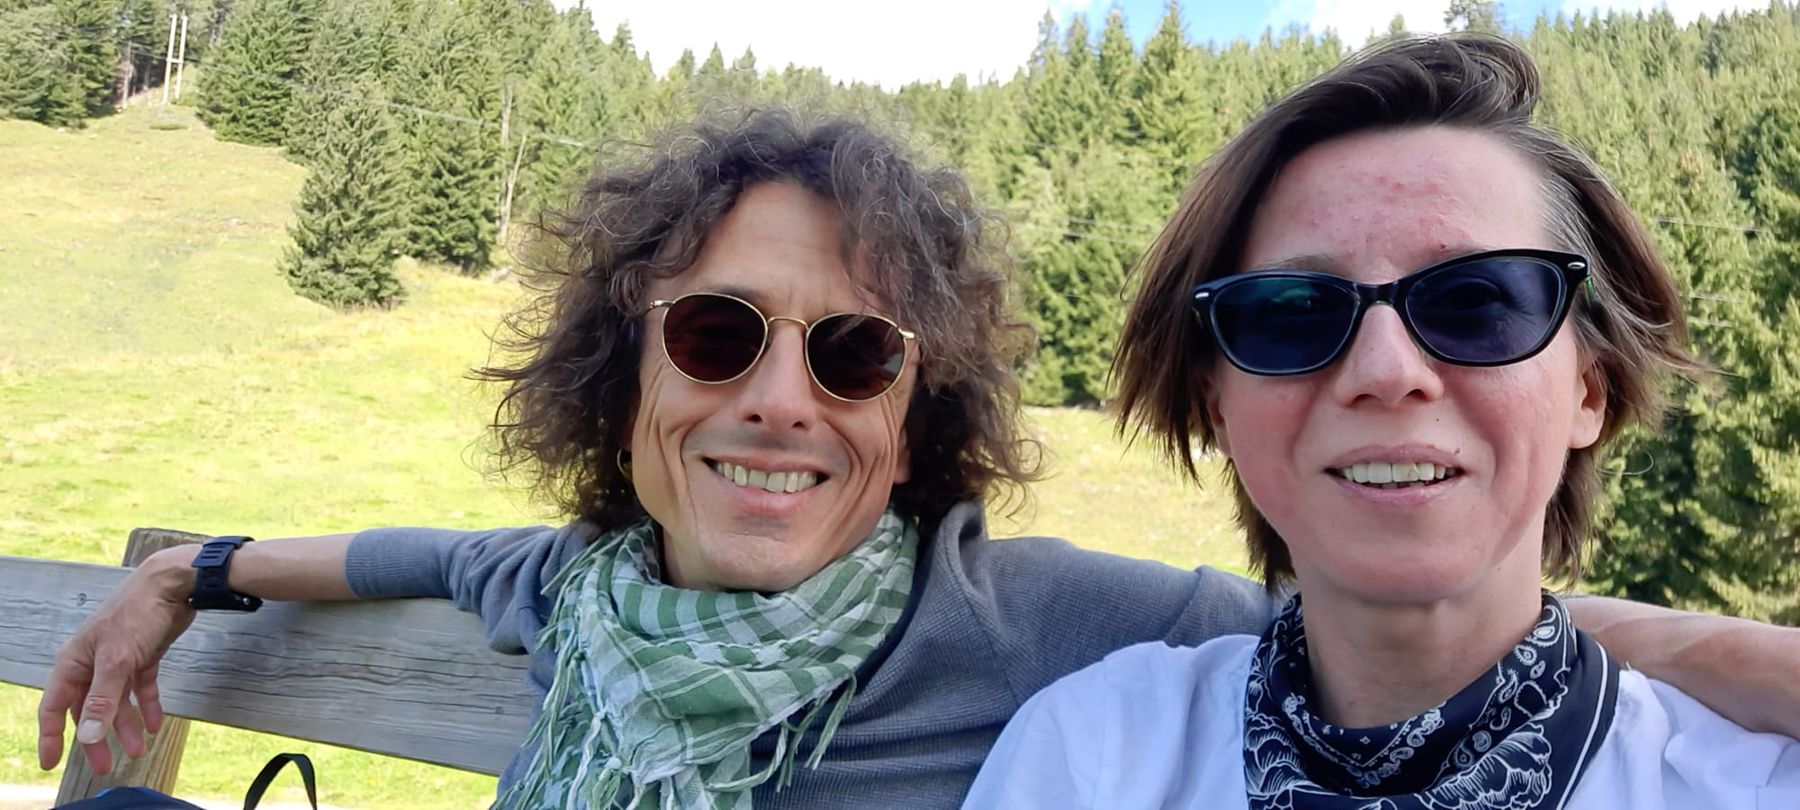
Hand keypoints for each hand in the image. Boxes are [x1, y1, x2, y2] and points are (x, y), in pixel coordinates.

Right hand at [37, 546, 199, 774]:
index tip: (51, 761)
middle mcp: (93, 661)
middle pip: (89, 707)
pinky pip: (141, 687)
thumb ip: (102, 700)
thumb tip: (88, 736)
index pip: (56, 705)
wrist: (174, 584)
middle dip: (96, 737)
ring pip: (117, 700)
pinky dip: (147, 705)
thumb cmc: (137, 613)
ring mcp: (118, 658)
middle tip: (105, 764)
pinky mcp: (143, 654)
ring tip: (139, 749)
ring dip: (126, 725)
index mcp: (75, 661)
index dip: (52, 735)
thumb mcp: (117, 661)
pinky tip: (155, 724)